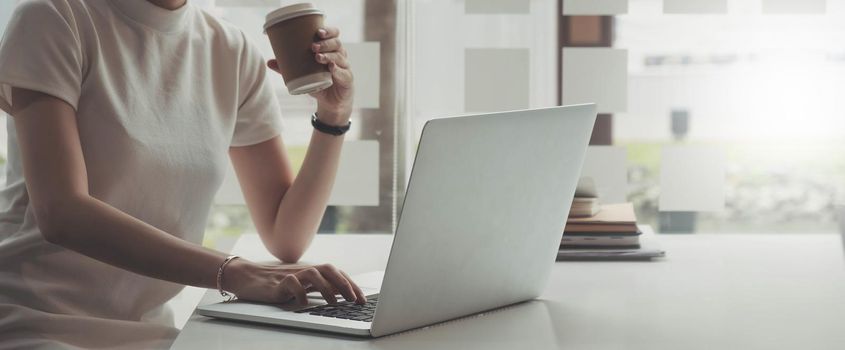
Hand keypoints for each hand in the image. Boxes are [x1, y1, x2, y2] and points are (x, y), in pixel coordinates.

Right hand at [223, 258, 366, 304]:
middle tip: (354, 300)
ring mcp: (291, 274)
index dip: (351, 284)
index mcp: (311, 270)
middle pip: (329, 270)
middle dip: (344, 284)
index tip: (362, 298)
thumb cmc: (275, 282)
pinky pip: (292, 284)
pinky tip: (304, 303)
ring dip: (327, 288)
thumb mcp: (301, 284)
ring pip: (313, 274)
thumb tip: (342, 294)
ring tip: (334, 303)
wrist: (246, 276)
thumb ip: (318, 286)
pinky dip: (300, 293)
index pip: (336, 273)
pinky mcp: (277, 283)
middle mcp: (303, 270)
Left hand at [267, 26, 353, 126]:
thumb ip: (288, 69)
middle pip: (337, 44)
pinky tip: (331, 68)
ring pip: (340, 57)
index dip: (329, 31)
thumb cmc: (319, 84)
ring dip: (329, 55)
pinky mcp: (348, 80)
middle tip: (313, 46)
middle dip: (326, 43)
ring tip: (317, 57)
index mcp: (331, 50)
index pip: (334, 35)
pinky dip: (338, 70)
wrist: (331, 104)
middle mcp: (340, 56)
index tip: (317, 31)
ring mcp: (345, 68)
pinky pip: (344, 73)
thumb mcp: (303, 75)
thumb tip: (268, 62)